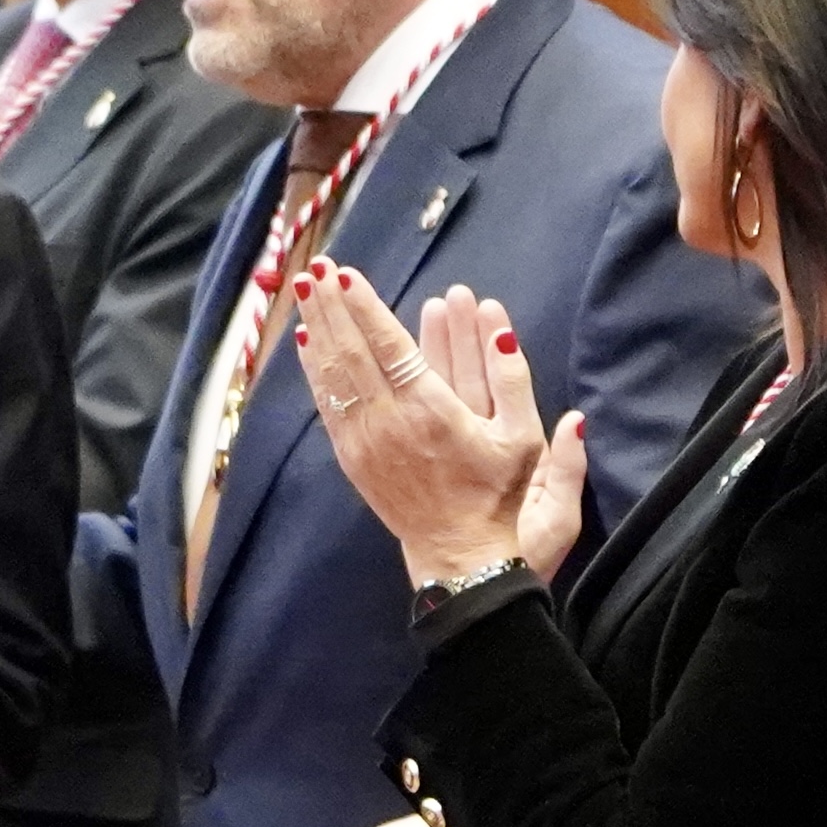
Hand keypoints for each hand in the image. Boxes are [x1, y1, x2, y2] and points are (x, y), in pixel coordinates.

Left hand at [299, 267, 555, 585]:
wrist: (463, 558)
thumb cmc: (497, 498)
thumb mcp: (522, 440)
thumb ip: (514, 380)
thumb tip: (499, 331)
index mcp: (431, 412)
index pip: (389, 346)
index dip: (366, 308)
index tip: (345, 275)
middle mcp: (390, 423)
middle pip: (351, 353)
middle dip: (332, 307)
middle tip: (315, 268)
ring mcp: (366, 443)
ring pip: (332, 376)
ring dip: (318, 330)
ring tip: (305, 292)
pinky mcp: (354, 460)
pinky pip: (327, 406)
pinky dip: (315, 371)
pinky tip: (308, 343)